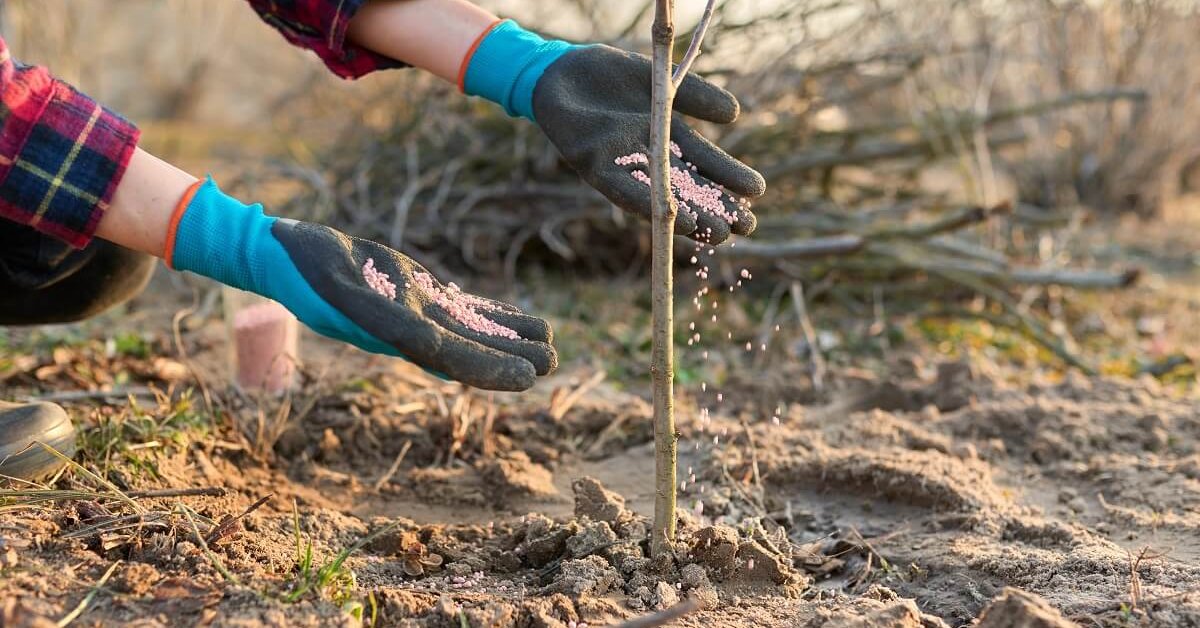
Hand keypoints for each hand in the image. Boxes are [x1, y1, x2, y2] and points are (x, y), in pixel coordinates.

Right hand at [168, 179, 555, 390]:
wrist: (287, 254)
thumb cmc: (303, 265)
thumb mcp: (336, 283)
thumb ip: (369, 308)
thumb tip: (420, 338)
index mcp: (389, 333)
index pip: (446, 357)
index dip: (487, 368)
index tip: (525, 377)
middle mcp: (407, 330)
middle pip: (468, 348)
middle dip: (509, 356)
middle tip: (554, 362)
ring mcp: (414, 312)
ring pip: (470, 329)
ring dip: (510, 337)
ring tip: (552, 341)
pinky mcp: (417, 295)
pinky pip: (460, 309)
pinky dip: (493, 315)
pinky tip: (523, 319)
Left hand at [462, 21, 764, 244]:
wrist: (558, 69)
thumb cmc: (608, 76)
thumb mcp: (660, 81)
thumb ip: (696, 96)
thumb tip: (736, 114)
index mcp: (667, 138)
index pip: (705, 164)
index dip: (729, 179)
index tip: (757, 193)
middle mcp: (647, 158)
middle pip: (688, 189)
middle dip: (716, 209)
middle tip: (746, 226)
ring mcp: (622, 165)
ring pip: (660, 197)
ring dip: (689, 216)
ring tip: (716, 231)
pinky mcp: (593, 165)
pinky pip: (622, 189)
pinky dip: (648, 203)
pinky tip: (672, 217)